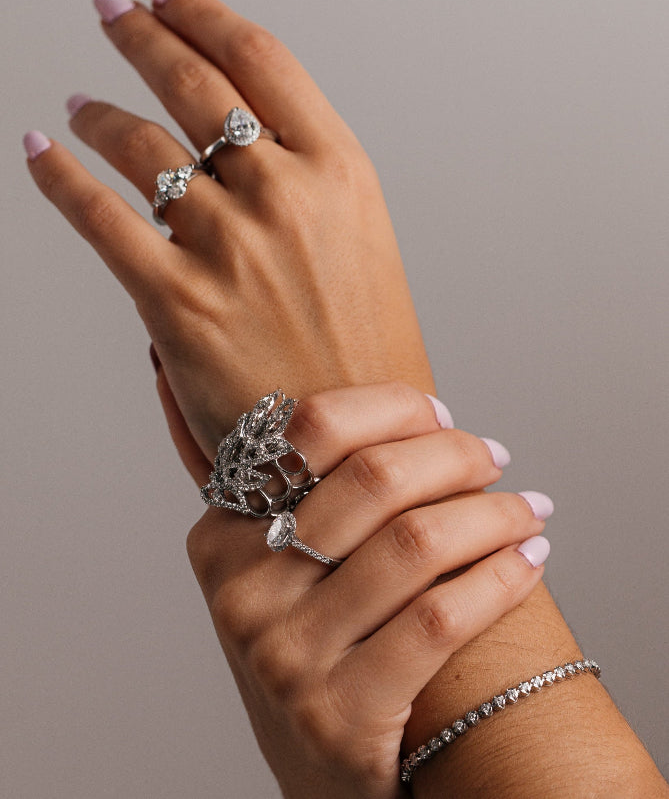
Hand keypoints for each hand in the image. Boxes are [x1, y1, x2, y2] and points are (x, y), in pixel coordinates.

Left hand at [24, 0, 432, 457]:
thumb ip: (303, 193)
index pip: (261, 61)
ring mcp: (228, 245)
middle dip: (142, 35)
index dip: (203, 14)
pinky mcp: (175, 301)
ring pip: (140, 144)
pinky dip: (60, 175)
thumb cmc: (366, 362)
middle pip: (194, 84)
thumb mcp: (362, 253)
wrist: (356, 452)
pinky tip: (41, 150)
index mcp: (342, 176)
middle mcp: (285, 196)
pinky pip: (99, 215)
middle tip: (115, 13)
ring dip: (98, 111)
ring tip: (80, 105)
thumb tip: (227, 159)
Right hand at [156, 378, 548, 798]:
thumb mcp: (262, 566)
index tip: (443, 415)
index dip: (393, 407)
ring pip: (417, 544)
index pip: (312, 428)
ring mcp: (287, 656)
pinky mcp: (341, 715)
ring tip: (528, 507)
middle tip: (494, 456)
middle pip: (375, 480)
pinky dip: (500, 577)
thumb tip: (167, 371)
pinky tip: (530, 561)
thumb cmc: (309, 642)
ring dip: (493, 514)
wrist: (316, 767)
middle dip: (455, 454)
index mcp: (221, 537)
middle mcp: (244, 591)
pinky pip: (440, 618)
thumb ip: (240, 482)